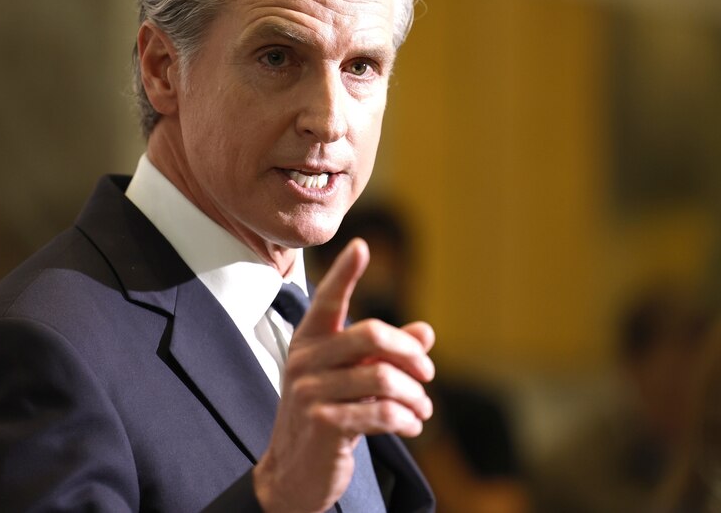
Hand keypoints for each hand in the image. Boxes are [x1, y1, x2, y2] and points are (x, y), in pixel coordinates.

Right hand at [253, 238, 435, 512]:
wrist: (293, 474)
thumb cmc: (326, 417)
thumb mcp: (350, 379)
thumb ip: (384, 354)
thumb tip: (425, 331)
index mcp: (310, 341)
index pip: (328, 300)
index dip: (345, 273)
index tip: (361, 246)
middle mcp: (306, 360)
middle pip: (371, 335)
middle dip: (410, 354)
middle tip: (427, 374)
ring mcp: (311, 392)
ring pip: (384, 378)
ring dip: (415, 397)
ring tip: (422, 409)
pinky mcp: (324, 424)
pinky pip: (381, 413)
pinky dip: (407, 420)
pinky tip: (412, 426)